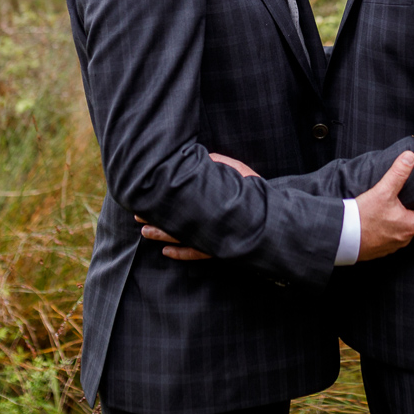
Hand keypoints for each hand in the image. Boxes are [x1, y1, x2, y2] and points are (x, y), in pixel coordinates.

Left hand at [133, 153, 257, 259]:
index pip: (180, 202)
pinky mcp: (219, 249)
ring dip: (162, 236)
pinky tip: (166, 253)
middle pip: (176, 222)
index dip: (161, 202)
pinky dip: (181, 254)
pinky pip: (196, 255)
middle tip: (137, 216)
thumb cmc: (256, 190)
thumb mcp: (238, 171)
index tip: (146, 199)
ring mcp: (213, 238)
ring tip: (144, 232)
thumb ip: (218, 164)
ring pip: (182, 239)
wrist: (276, 218)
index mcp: (212, 202)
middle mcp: (210, 222)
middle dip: (155, 219)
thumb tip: (201, 158)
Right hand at [356, 151, 413, 260]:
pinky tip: (380, 221)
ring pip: (404, 233)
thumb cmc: (363, 217)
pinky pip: (390, 239)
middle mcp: (404, 239)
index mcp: (410, 226)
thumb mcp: (382, 191)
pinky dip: (389, 230)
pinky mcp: (379, 251)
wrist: (340, 237)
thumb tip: (410, 157)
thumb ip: (398, 173)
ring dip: (403, 222)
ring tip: (397, 209)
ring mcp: (391, 247)